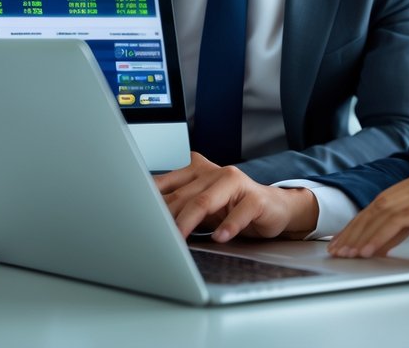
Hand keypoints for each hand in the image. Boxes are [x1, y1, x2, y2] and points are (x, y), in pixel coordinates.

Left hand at [153, 152, 318, 241]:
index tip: (134, 219)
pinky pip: (239, 212)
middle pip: (183, 196)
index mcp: (196, 170)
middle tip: (152, 236)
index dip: (149, 203)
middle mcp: (214, 172)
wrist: (273, 207)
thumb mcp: (202, 205)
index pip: (166, 185)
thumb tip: (143, 219)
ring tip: (178, 238)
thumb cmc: (232, 207)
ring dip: (189, 221)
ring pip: (205, 201)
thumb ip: (177, 206)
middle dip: (165, 218)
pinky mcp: (255, 198)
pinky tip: (219, 237)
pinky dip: (228, 226)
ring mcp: (236, 183)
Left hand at [326, 171, 408, 257]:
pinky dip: (383, 235)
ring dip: (364, 234)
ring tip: (349, 252)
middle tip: (338, 249)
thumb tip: (384, 237)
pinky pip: (403, 218)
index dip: (360, 221)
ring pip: (387, 211)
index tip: (344, 240)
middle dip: (355, 229)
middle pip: (379, 205)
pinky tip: (372, 249)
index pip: (382, 201)